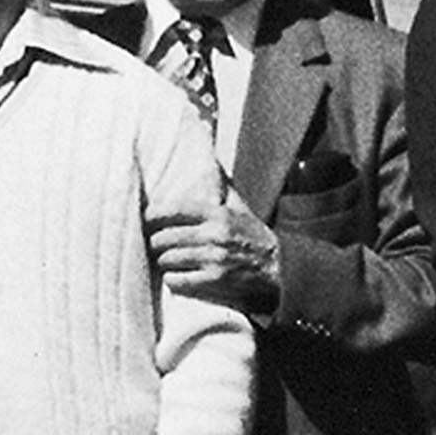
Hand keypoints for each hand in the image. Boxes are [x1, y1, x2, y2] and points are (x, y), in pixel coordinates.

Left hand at [146, 190, 280, 315]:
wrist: (286, 272)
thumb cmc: (256, 240)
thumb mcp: (241, 209)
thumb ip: (221, 186)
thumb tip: (208, 152)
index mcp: (218, 214)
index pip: (169, 210)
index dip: (152, 218)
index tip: (149, 223)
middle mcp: (215, 235)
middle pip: (162, 238)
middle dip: (157, 244)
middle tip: (160, 247)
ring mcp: (215, 259)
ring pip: (166, 260)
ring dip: (165, 263)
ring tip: (171, 262)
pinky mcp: (215, 282)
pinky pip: (176, 281)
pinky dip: (174, 281)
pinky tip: (182, 277)